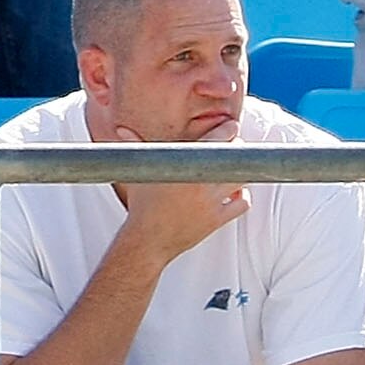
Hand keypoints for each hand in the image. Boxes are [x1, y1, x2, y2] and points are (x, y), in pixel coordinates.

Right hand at [110, 126, 247, 261]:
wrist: (147, 238)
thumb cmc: (142, 204)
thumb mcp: (139, 172)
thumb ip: (134, 146)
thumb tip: (121, 129)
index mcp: (184, 163)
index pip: (217, 139)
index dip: (228, 130)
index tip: (231, 126)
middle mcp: (201, 180)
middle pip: (233, 156)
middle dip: (236, 148)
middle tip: (233, 146)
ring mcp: (211, 201)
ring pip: (241, 178)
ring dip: (240, 171)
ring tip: (233, 167)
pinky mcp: (217, 219)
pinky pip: (242, 204)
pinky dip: (243, 196)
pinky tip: (235, 193)